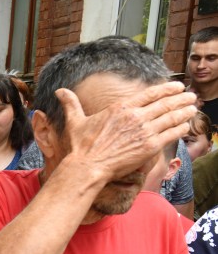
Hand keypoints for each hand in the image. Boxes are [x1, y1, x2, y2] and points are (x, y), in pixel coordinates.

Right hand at [56, 82, 196, 186]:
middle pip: (165, 103)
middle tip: (192, 96)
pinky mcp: (149, 146)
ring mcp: (143, 131)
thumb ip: (71, 104)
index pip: (151, 93)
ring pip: (172, 117)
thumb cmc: (80, 147)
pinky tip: (186, 125)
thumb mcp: (75, 121)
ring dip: (186, 111)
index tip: (177, 86)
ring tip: (194, 108)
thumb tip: (59, 91)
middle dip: (182, 98)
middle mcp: (135, 116)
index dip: (167, 88)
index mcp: (120, 108)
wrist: (87, 167)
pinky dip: (181, 128)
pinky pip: (171, 133)